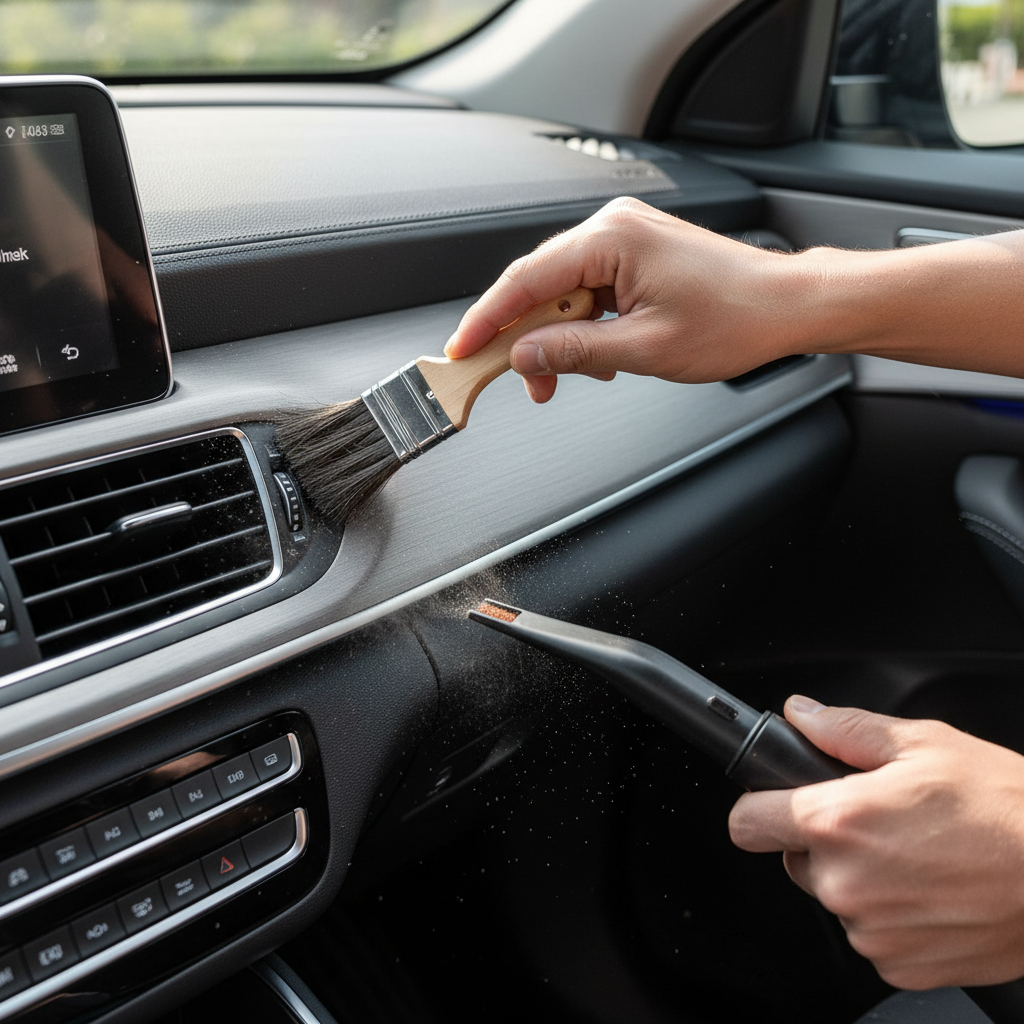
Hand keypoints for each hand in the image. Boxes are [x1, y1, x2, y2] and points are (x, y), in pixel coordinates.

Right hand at [443, 197, 802, 402]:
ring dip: (558, 335)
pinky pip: (589, 289)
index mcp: (612, 238)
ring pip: (563, 290)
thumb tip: (524, 355)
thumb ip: (575, 351)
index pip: (526, 279)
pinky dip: (583, 324)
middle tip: (519, 379)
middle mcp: (614, 227)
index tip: (463, 347)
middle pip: (540, 283)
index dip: (488, 319)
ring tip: (566, 375)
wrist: (784, 306)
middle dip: (525, 336)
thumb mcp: (644, 348)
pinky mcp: (636, 253)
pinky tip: (595, 354)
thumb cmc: (734, 317)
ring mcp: (626, 237)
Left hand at [729, 697, 1023, 989]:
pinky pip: (871, 934)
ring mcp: (870, 930)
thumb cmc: (1005, 809)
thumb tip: (802, 715)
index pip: (747, 822)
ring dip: (862, 879)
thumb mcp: (923, 744)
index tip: (773, 803)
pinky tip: (932, 890)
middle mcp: (844, 882)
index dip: (759, 807)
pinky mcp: (898, 965)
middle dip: (824, 841)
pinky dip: (892, 915)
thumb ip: (845, 729)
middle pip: (796, 858)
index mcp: (838, 821)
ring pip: (836, 896)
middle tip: (879, 824)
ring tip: (918, 855)